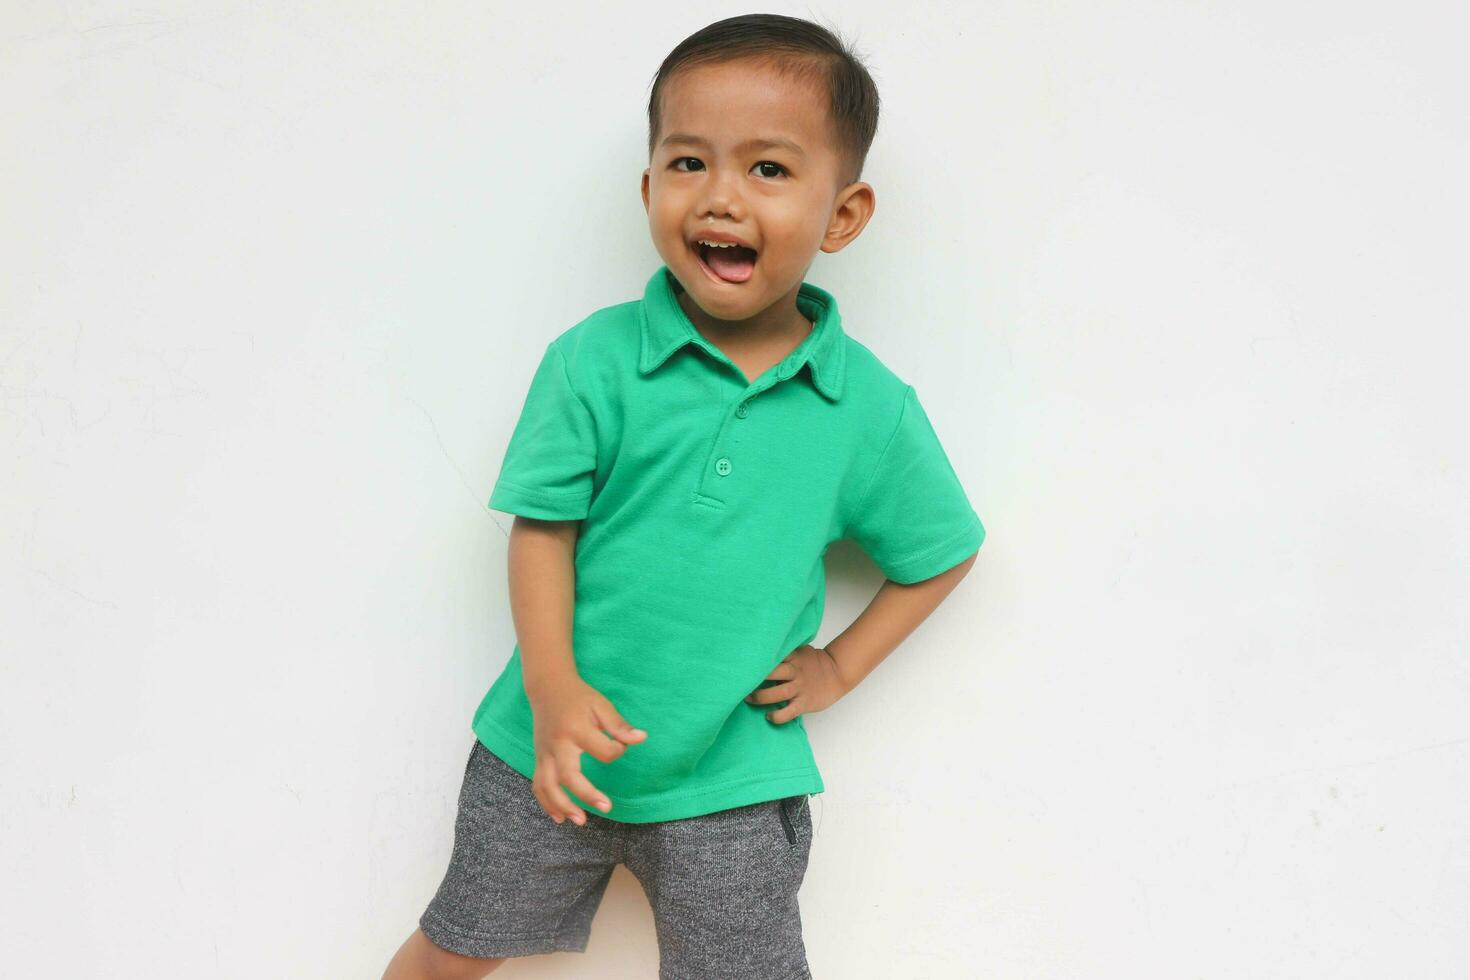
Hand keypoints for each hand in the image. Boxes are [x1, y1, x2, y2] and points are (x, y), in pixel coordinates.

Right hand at [526, 674, 646, 825]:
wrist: (547, 688)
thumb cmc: (579, 698)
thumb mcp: (601, 705)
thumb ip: (619, 725)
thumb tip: (641, 738)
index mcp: (576, 729)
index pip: (601, 750)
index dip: (617, 751)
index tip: (621, 745)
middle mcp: (557, 744)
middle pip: (568, 775)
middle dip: (585, 794)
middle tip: (606, 807)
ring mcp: (544, 753)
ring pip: (547, 785)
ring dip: (562, 806)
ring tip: (580, 821)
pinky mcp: (538, 759)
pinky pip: (538, 785)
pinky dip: (546, 803)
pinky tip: (560, 817)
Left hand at [743, 643, 850, 724]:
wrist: (837, 673)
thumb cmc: (813, 662)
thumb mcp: (799, 651)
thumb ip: (784, 651)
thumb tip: (759, 650)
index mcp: (793, 657)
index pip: (772, 656)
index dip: (757, 660)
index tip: (741, 663)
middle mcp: (795, 671)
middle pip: (773, 673)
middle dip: (755, 678)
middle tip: (740, 682)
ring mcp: (800, 688)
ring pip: (779, 693)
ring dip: (761, 697)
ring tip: (749, 699)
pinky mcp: (805, 703)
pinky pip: (789, 712)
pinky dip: (778, 716)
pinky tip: (769, 716)